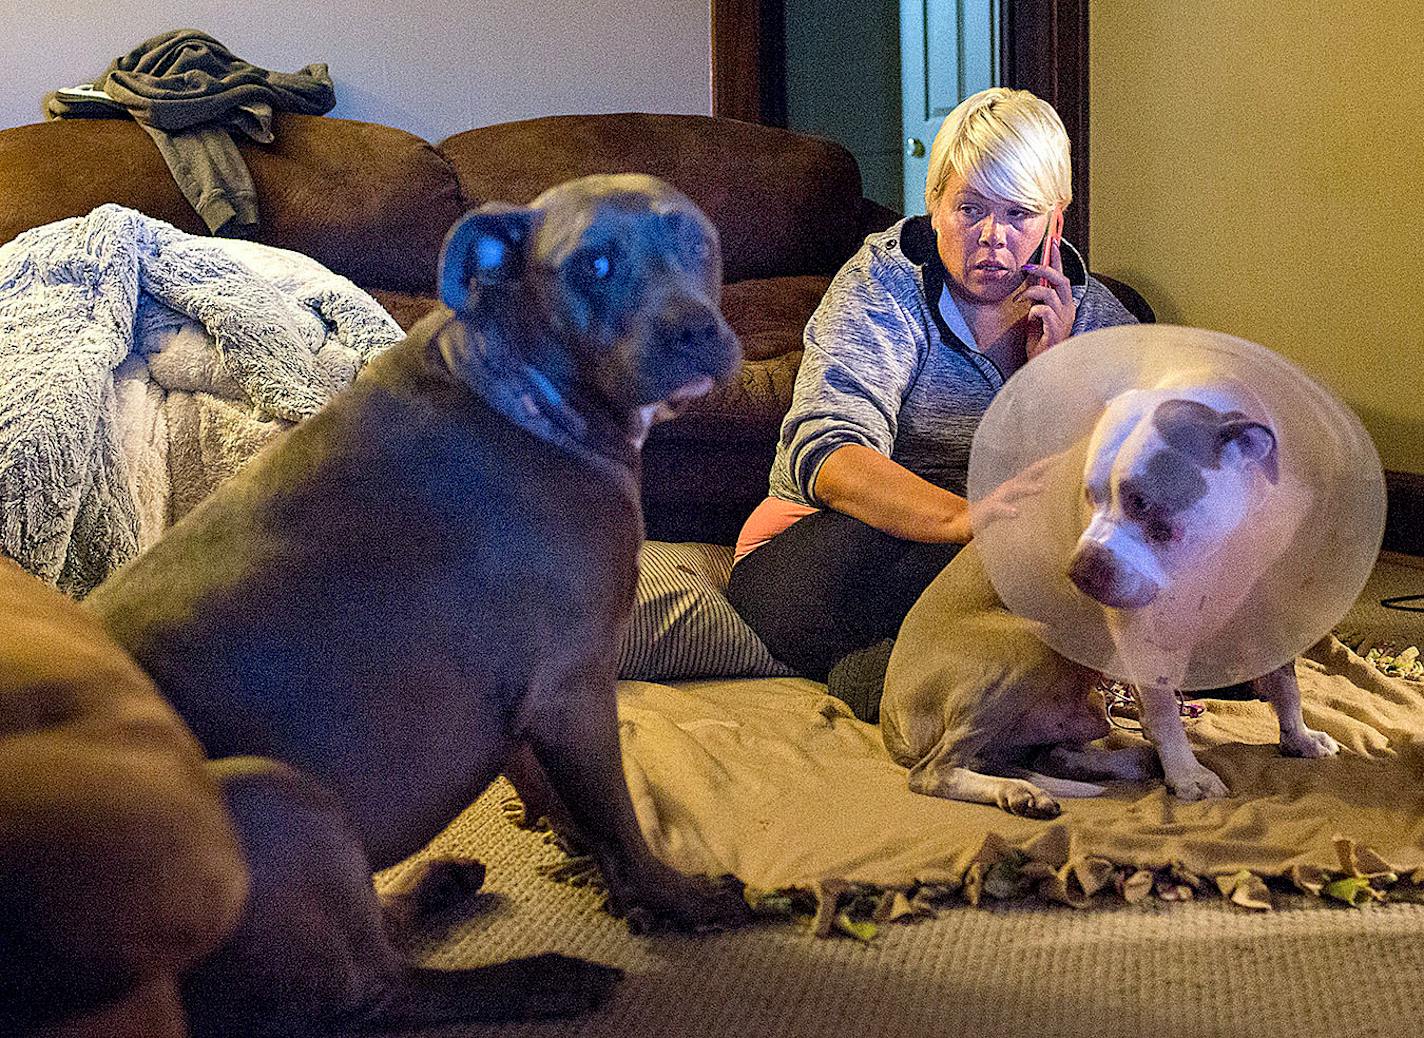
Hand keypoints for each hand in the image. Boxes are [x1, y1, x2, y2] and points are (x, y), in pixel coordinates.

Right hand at [968, 452, 1057, 533]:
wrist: (967, 522)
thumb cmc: (998, 514)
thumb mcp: (1019, 504)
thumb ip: (1037, 502)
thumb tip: (1063, 503)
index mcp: (1019, 485)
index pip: (1039, 470)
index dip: (1054, 462)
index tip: (1072, 454)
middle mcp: (1009, 488)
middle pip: (1029, 473)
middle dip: (1045, 466)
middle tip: (1064, 461)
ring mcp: (998, 498)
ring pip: (1015, 489)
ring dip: (1028, 487)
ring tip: (1042, 487)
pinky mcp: (988, 511)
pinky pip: (998, 509)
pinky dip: (1006, 510)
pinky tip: (1016, 512)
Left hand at [1021, 234, 1076, 359]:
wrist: (1041, 365)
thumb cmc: (1040, 340)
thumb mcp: (1036, 313)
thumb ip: (1036, 296)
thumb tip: (1029, 277)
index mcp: (1064, 303)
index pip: (1062, 275)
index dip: (1058, 258)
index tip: (1052, 241)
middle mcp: (1067, 309)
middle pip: (1060, 280)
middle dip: (1044, 269)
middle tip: (1027, 266)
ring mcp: (1063, 320)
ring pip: (1049, 294)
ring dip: (1031, 292)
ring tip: (1019, 299)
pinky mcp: (1055, 332)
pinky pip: (1044, 312)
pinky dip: (1033, 310)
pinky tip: (1030, 318)